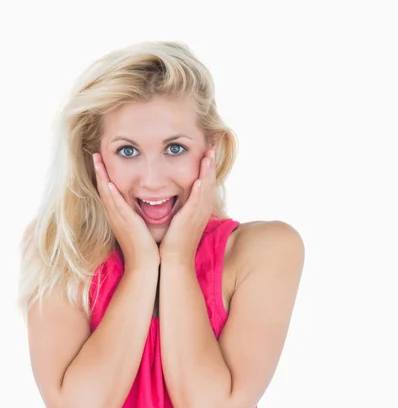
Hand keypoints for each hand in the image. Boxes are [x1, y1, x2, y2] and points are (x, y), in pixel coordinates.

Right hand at [93, 153, 159, 271]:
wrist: (144, 265)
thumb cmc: (144, 248)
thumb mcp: (139, 227)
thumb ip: (137, 216)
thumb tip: (140, 208)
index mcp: (118, 216)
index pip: (109, 192)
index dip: (104, 177)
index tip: (101, 162)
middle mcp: (115, 216)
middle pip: (103, 189)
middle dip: (99, 171)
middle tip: (95, 154)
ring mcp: (118, 219)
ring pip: (107, 194)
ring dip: (101, 177)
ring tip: (97, 160)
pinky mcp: (126, 223)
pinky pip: (117, 205)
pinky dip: (112, 194)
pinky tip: (109, 183)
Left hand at [159, 149, 215, 264]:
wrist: (174, 262)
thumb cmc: (174, 243)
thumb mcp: (179, 221)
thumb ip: (180, 207)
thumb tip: (175, 197)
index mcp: (199, 210)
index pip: (206, 183)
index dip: (208, 168)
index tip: (208, 152)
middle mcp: (202, 211)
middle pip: (209, 182)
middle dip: (211, 164)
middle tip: (213, 145)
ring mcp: (197, 216)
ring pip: (205, 189)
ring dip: (207, 172)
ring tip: (208, 155)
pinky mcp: (190, 221)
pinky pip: (196, 203)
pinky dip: (199, 191)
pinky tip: (199, 180)